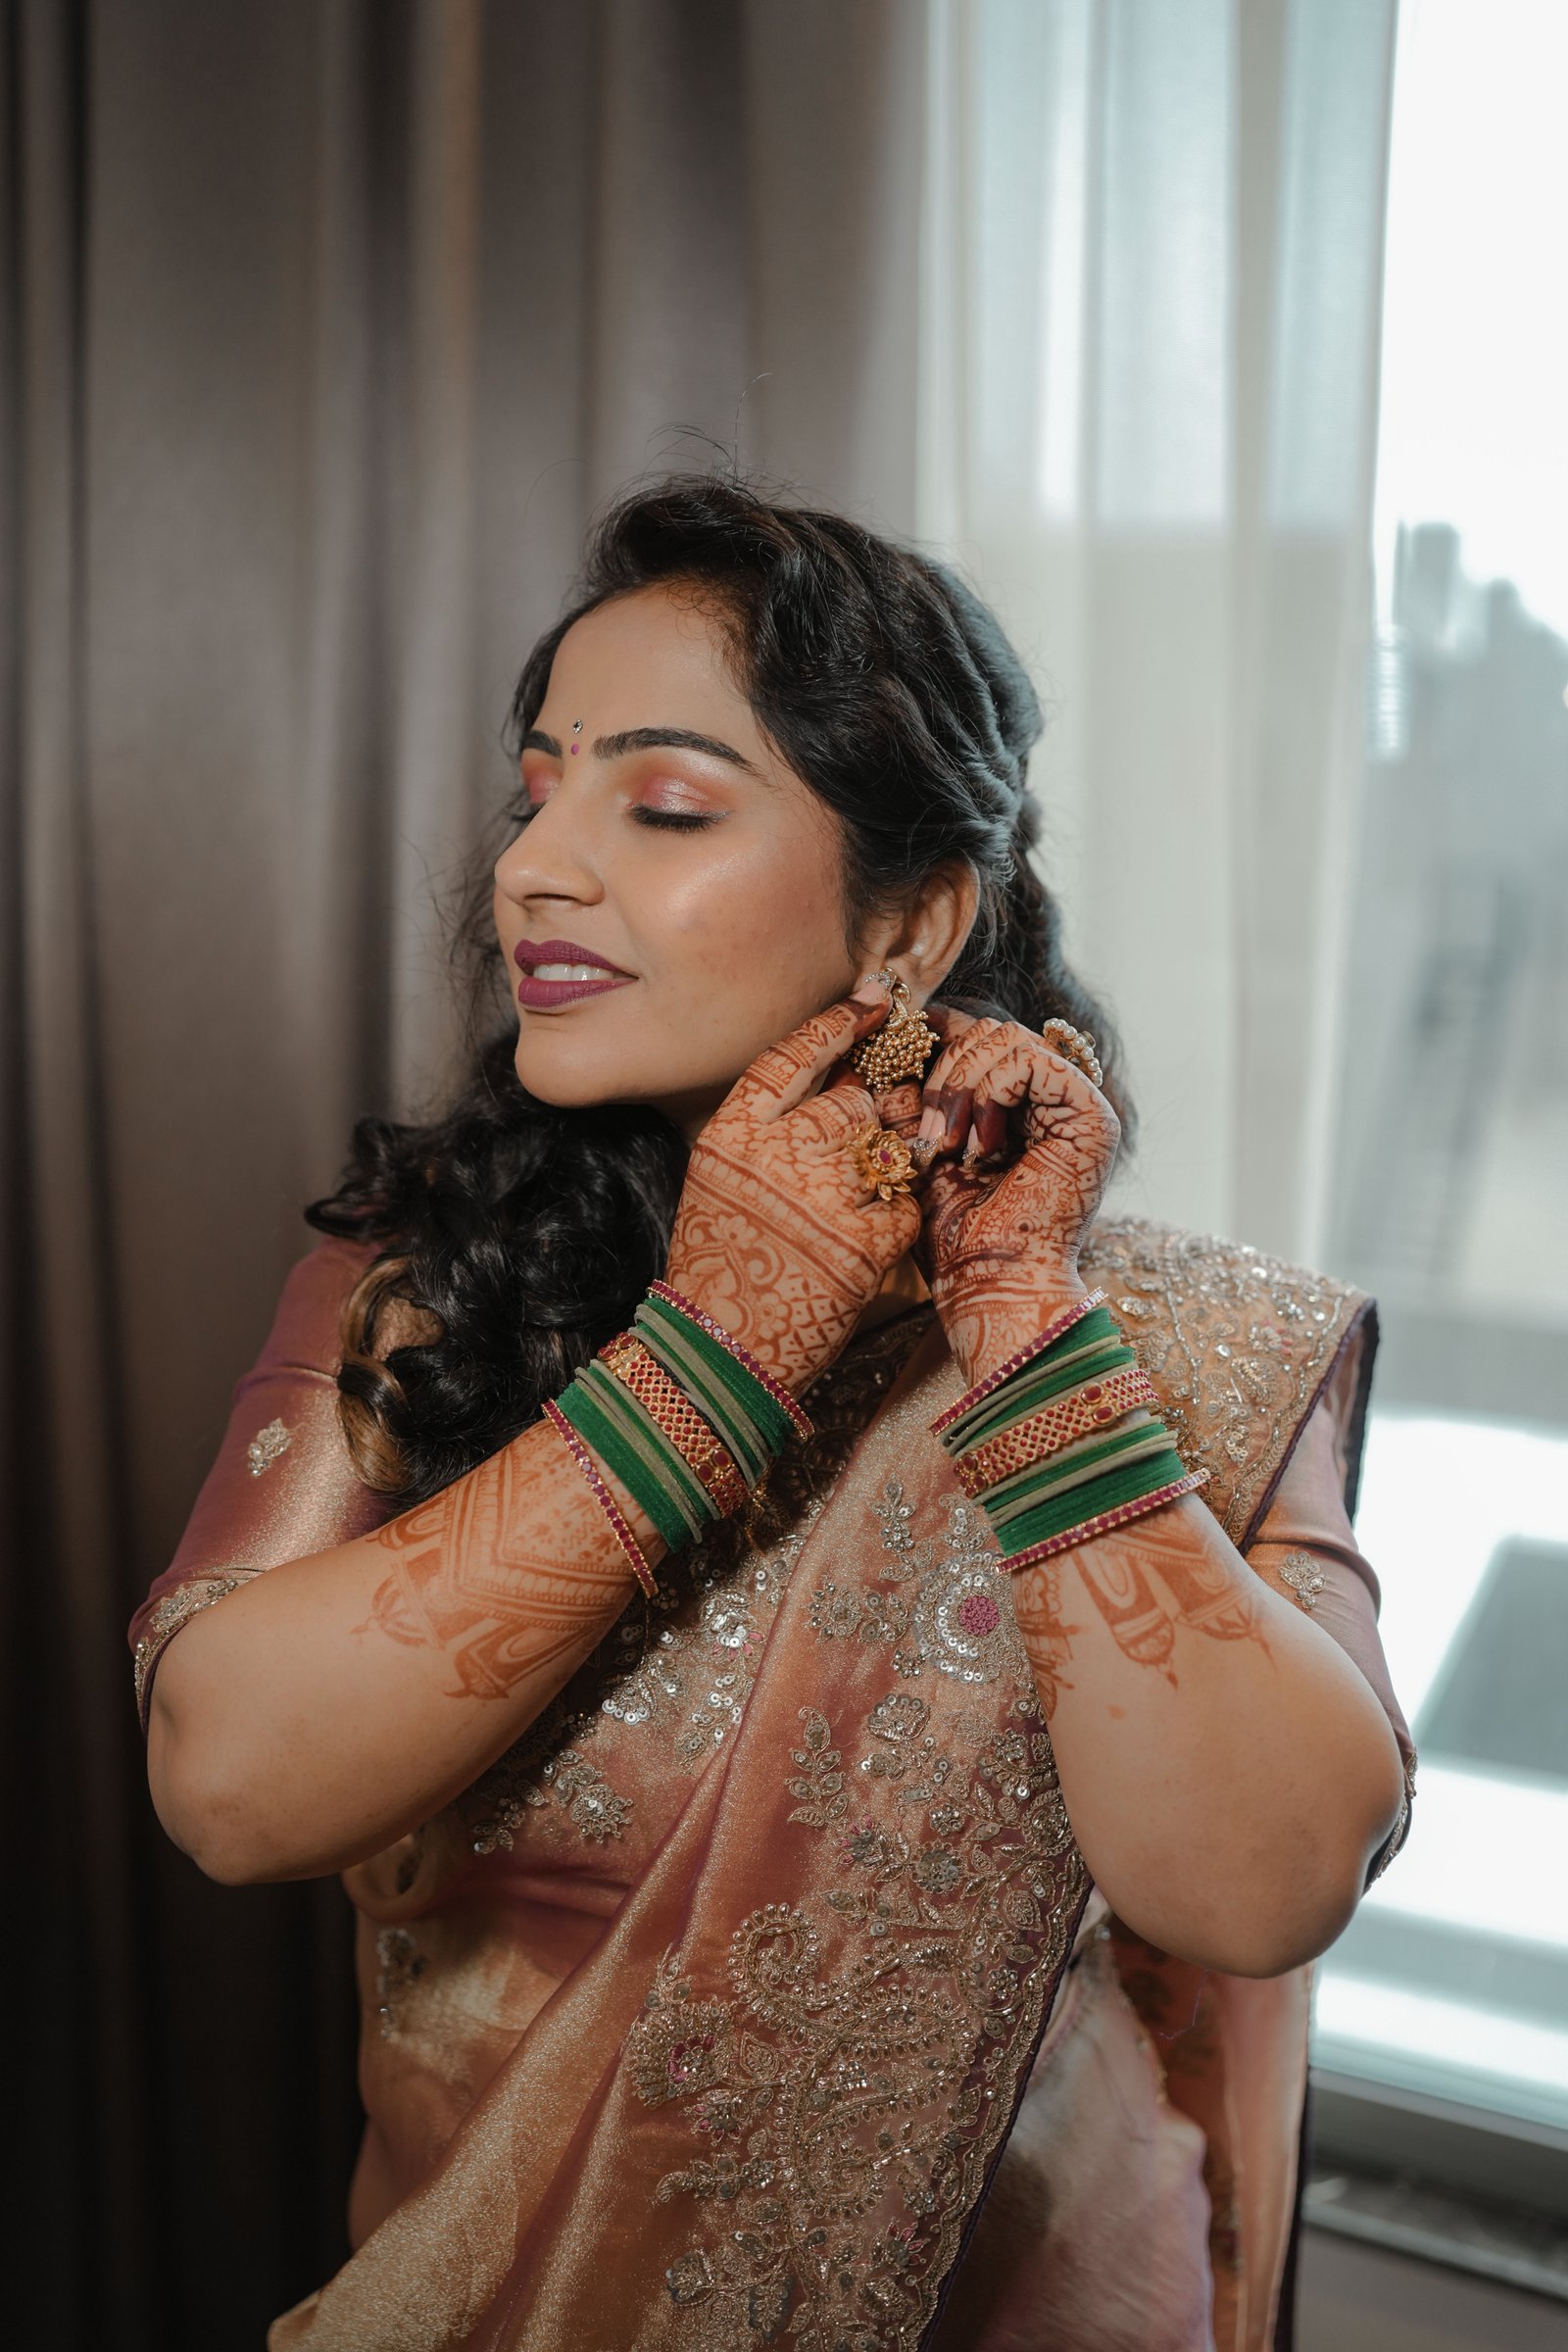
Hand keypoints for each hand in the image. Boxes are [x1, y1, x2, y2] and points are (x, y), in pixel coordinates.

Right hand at [664, 984, 922, 1394]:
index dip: (837, 1024)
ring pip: (887, 1146)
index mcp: (732, 1135)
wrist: (720, 1353)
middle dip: (872, 1117)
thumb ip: (770, 1131)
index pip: (793, 1055)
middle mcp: (774, 1155)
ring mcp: (819, 1196)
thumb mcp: (724, 1182)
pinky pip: (906, 1204)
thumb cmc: (723, 1267)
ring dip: (893, 1162)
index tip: (874, 1001)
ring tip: (873, 1187)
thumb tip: (840, 1081)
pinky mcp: (859, 1242)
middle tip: (876, 1136)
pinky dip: (900, 1217)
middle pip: (853, 1101)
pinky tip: (876, 1235)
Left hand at [882, 1005, 1120, 1387]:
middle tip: (930, 1133)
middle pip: (993, 1029)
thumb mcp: (923, 1146)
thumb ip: (920, 1090)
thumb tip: (897, 1026)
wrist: (987, 1286)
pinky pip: (1031, 1058)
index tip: (898, 1051)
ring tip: (949, 1145)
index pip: (982, 1034)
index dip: (939, 1032)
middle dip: (945, 1070)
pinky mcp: (1093, 1117)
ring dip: (962, 1085)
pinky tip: (981, 1145)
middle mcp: (1056, 1100)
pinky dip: (990, 1092)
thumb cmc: (952, 1235)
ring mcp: (1079, 1106)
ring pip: (1008, 1038)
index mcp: (1022, 1105)